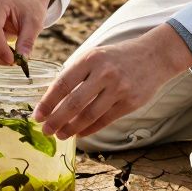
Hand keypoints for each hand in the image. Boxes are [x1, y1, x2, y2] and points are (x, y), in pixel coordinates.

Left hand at [34, 24, 191, 138]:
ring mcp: (119, 89)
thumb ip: (76, 73)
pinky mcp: (130, 102)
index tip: (37, 115)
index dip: (48, 102)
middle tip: (46, 130)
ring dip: (71, 128)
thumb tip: (52, 99)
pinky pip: (105, 120)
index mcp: (90, 59)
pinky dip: (89, 129)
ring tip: (61, 135)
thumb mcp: (95, 55)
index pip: (63, 84)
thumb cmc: (116, 57)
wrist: (154, 56)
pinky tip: (79, 133)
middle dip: (56, 120)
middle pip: (74, 103)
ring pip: (89, 115)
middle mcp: (104, 73)